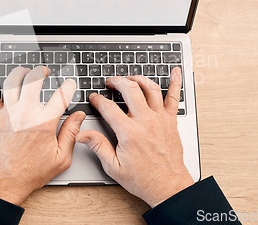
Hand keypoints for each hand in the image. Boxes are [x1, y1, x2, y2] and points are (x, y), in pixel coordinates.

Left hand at [0, 66, 85, 205]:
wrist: (5, 181)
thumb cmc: (31, 172)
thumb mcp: (61, 157)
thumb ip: (71, 133)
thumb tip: (79, 116)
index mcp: (44, 123)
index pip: (61, 95)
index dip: (68, 86)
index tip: (70, 84)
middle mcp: (25, 114)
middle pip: (33, 79)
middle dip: (41, 70)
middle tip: (45, 72)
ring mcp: (8, 113)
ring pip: (12, 81)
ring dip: (20, 72)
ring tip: (26, 72)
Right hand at [76, 67, 192, 207]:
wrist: (168, 186)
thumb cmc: (143, 179)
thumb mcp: (114, 167)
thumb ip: (98, 146)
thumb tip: (82, 135)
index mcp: (129, 133)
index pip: (109, 107)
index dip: (98, 99)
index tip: (94, 98)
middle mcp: (146, 122)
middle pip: (130, 89)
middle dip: (117, 81)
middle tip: (110, 82)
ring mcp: (160, 119)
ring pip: (150, 88)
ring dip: (138, 79)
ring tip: (130, 78)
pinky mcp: (171, 121)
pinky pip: (174, 97)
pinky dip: (175, 82)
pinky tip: (175, 72)